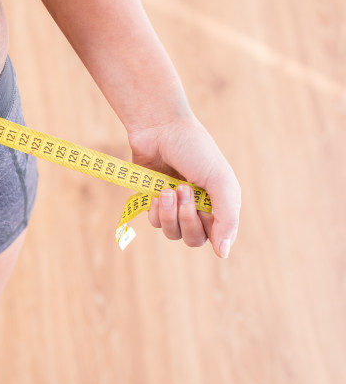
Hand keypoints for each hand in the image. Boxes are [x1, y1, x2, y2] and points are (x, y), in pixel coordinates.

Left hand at [128, 114, 240, 257]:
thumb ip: (227, 217)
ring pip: (173, 233)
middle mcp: (199, 208)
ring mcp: (176, 207)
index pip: (217, 236)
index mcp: (220, 203)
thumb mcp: (220, 181)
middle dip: (186, 218)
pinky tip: (157, 191)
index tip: (203, 208)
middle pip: (193, 239)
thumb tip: (223, 254)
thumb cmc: (195, 151)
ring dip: (169, 214)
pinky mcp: (156, 202)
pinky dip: (156, 210)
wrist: (160, 130)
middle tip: (182, 190)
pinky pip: (156, 223)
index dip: (209, 229)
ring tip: (168, 189)